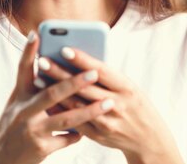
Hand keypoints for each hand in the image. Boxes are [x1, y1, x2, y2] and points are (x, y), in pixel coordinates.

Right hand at [0, 33, 113, 163]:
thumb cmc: (13, 126)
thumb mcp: (18, 105)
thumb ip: (36, 89)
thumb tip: (61, 70)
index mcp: (19, 96)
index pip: (23, 69)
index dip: (29, 51)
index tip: (37, 33)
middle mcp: (24, 111)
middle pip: (52, 93)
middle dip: (74, 82)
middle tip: (94, 73)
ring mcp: (32, 130)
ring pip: (65, 118)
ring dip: (89, 110)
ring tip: (107, 103)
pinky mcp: (40, 148)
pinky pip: (66, 139)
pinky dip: (79, 134)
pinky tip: (91, 130)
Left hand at [36, 48, 184, 163]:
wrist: (148, 139)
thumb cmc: (135, 104)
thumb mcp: (128, 86)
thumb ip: (107, 76)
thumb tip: (78, 60)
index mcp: (126, 87)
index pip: (101, 71)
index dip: (82, 60)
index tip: (64, 48)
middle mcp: (117, 104)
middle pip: (84, 87)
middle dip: (61, 73)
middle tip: (42, 61)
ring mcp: (107, 122)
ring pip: (76, 104)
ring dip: (55, 91)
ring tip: (38, 78)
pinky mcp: (98, 135)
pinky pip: (75, 122)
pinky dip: (60, 110)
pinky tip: (45, 101)